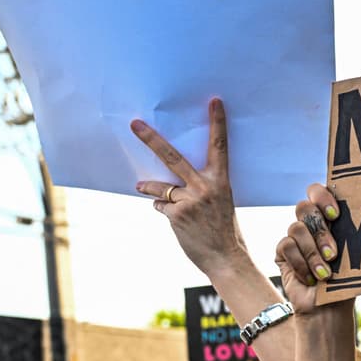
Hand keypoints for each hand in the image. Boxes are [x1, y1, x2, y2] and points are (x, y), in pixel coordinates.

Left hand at [131, 98, 248, 273]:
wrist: (226, 258)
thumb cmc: (224, 230)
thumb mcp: (221, 203)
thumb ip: (202, 187)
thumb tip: (168, 183)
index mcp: (221, 182)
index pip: (219, 147)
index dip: (217, 123)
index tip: (214, 102)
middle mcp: (205, 187)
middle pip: (172, 157)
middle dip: (151, 139)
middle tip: (135, 124)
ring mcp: (190, 201)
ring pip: (159, 186)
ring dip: (149, 187)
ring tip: (141, 187)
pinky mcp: (176, 215)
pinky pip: (161, 205)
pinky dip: (164, 210)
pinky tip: (177, 221)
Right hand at [273, 184, 340, 315]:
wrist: (328, 310)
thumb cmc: (345, 283)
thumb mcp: (352, 256)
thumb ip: (351, 234)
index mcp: (330, 220)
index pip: (318, 192)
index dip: (322, 197)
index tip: (335, 215)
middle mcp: (311, 225)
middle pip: (304, 207)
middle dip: (320, 232)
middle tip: (333, 254)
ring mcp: (295, 238)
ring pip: (296, 228)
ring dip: (313, 253)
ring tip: (325, 274)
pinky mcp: (282, 252)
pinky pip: (286, 245)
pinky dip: (301, 264)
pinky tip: (311, 279)